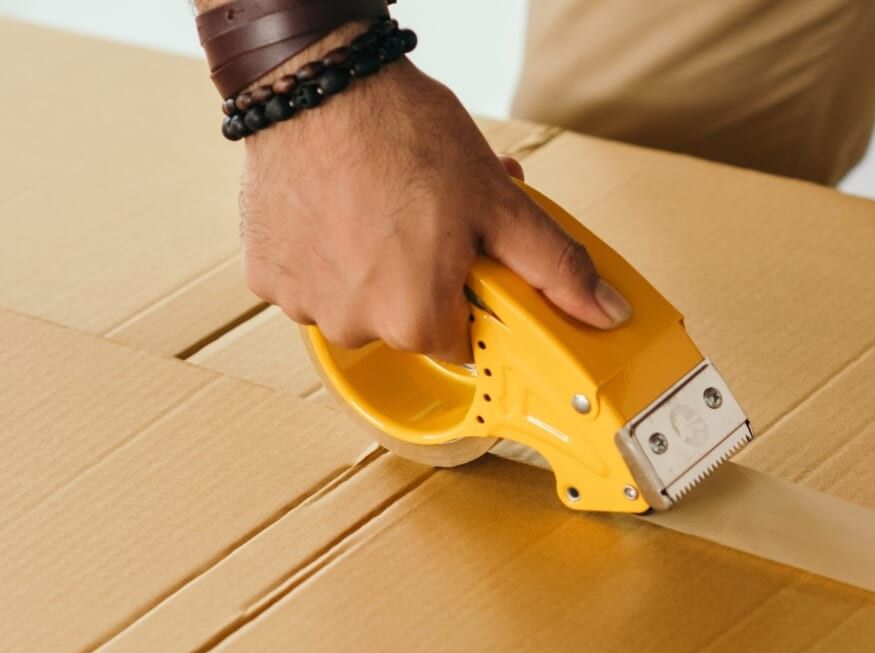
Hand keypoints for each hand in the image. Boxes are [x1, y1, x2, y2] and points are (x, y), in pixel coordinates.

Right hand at [239, 61, 630, 363]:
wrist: (318, 82)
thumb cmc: (404, 135)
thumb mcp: (501, 203)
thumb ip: (556, 266)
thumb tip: (604, 311)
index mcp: (415, 320)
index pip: (462, 343)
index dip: (473, 300)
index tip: (470, 262)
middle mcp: (352, 325)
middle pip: (409, 320)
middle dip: (426, 275)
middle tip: (433, 218)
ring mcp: (302, 301)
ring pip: (358, 299)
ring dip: (376, 263)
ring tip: (387, 202)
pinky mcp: (264, 271)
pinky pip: (311, 277)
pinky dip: (327, 250)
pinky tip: (342, 204)